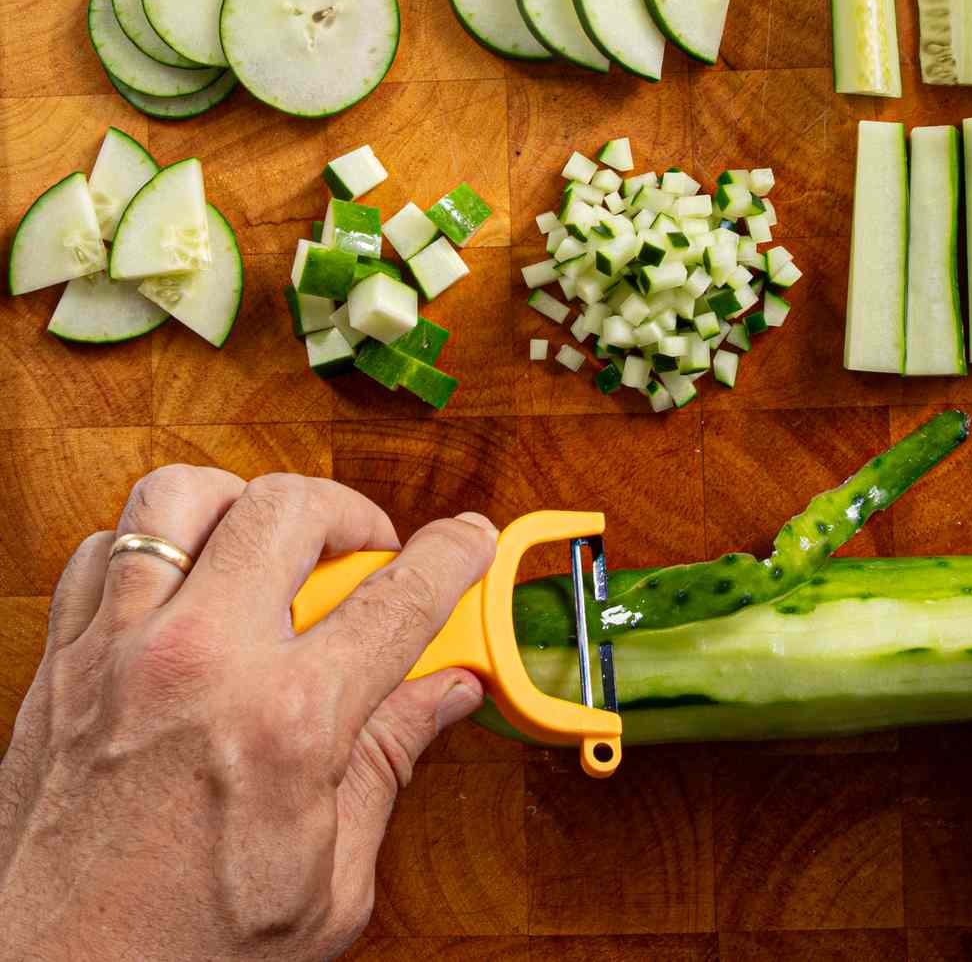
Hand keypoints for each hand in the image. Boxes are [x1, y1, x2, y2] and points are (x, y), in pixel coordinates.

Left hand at [0, 465, 496, 959]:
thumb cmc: (179, 951)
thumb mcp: (330, 880)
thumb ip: (388, 763)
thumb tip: (445, 695)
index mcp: (285, 721)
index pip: (400, 598)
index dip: (453, 555)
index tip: (469, 540)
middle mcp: (199, 663)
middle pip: (289, 506)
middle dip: (348, 512)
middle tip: (364, 553)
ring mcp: (118, 653)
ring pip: (181, 497)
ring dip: (241, 505)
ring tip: (269, 546)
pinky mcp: (60, 665)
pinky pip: (101, 549)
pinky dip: (154, 546)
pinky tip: (186, 586)